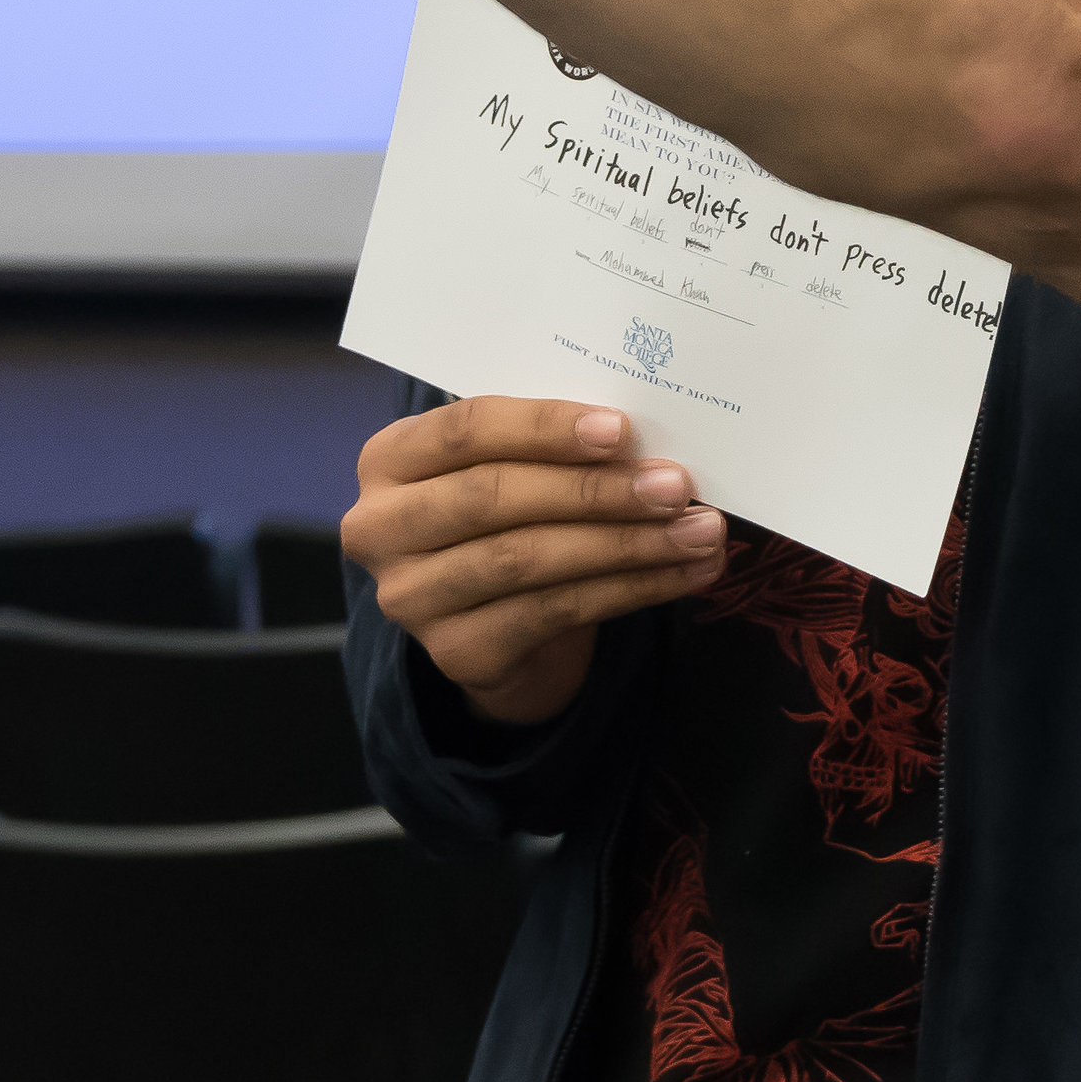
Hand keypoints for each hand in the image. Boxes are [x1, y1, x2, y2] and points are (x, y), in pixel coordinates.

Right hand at [342, 396, 727, 725]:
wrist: (496, 621)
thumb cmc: (510, 511)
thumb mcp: (511, 463)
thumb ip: (549, 442)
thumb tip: (645, 433)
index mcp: (389, 459)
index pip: (465, 430)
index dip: (544, 428)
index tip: (622, 429)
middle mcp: (381, 528)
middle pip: (495, 498)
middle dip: (595, 490)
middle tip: (676, 484)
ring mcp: (412, 598)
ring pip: (530, 559)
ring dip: (628, 543)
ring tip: (699, 530)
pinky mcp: (457, 652)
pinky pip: (556, 611)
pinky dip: (633, 589)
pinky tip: (686, 572)